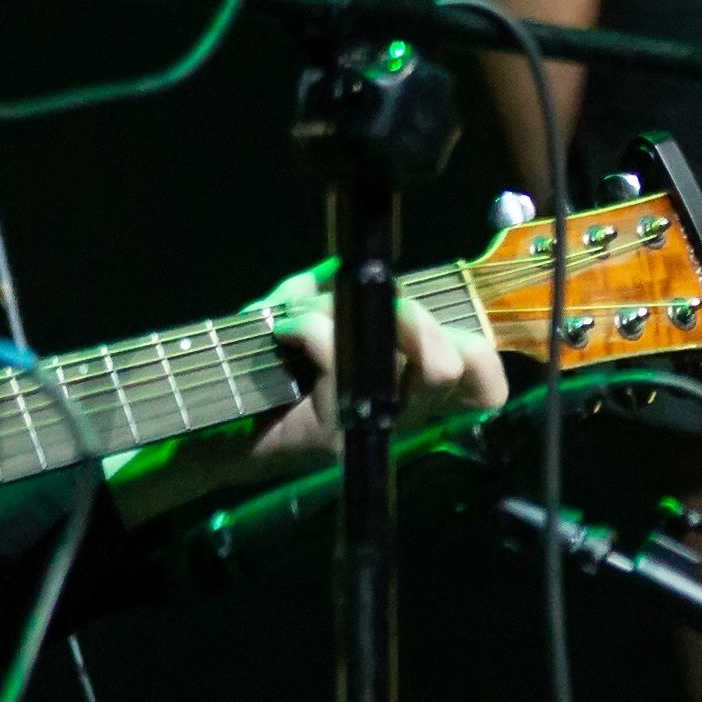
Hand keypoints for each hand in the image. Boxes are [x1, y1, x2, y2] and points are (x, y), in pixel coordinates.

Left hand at [245, 271, 514, 461]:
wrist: (217, 436)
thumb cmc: (266, 378)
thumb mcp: (302, 319)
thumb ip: (324, 289)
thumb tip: (339, 265)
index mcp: (415, 393)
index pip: (484, 383)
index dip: (475, 351)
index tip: (420, 325)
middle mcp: (405, 417)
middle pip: (450, 363)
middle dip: (409, 316)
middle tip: (361, 307)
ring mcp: (374, 429)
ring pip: (393, 356)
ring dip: (348, 314)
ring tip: (307, 315)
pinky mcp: (336, 432)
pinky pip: (340, 355)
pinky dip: (311, 326)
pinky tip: (284, 331)